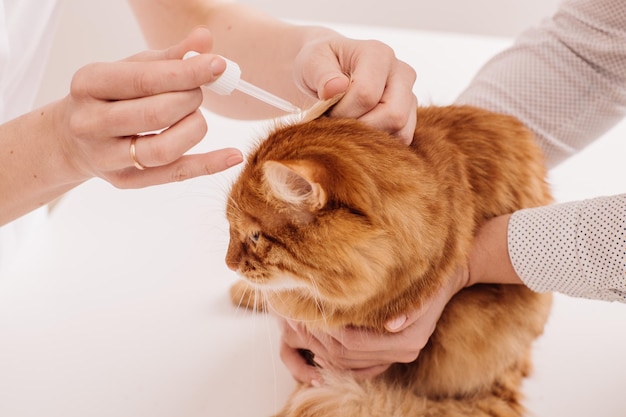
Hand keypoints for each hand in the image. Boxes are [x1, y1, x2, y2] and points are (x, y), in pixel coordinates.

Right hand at [59, 27, 241, 187]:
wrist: (70, 139)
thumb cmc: (109, 97)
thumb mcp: (129, 69)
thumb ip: (169, 57)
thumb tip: (204, 40)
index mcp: (90, 83)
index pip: (144, 80)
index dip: (186, 73)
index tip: (218, 65)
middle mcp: (91, 122)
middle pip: (157, 114)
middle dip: (190, 100)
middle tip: (198, 93)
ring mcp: (106, 157)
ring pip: (164, 149)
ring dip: (195, 128)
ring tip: (195, 116)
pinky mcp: (126, 181)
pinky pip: (175, 174)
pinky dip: (208, 164)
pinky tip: (233, 155)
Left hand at [278, 266, 468, 383]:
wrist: (445, 277)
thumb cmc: (427, 276)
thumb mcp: (418, 286)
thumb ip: (408, 307)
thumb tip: (392, 323)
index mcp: (407, 340)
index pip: (354, 343)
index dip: (328, 331)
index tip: (309, 314)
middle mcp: (403, 352)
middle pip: (347, 356)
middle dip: (319, 340)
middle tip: (297, 320)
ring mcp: (396, 355)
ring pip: (347, 364)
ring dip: (321, 348)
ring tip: (303, 328)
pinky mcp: (390, 353)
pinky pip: (356, 367)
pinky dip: (335, 359)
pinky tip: (318, 346)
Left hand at [293, 33, 417, 143]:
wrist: (324, 73)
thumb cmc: (317, 66)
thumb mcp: (310, 63)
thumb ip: (320, 73)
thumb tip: (336, 88)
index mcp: (378, 54)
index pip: (366, 94)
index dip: (342, 112)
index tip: (325, 111)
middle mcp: (401, 72)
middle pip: (393, 115)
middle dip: (360, 128)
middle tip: (337, 123)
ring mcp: (409, 95)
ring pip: (402, 131)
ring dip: (370, 138)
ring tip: (348, 126)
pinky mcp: (409, 116)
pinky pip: (402, 140)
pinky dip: (380, 144)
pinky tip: (360, 134)